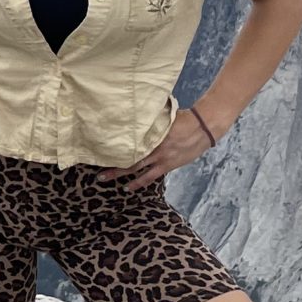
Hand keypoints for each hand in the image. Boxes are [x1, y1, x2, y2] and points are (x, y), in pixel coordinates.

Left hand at [99, 105, 215, 189]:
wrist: (203, 127)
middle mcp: (153, 146)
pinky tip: (129, 187)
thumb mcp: (164, 117)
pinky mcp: (168, 165)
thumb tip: (136, 114)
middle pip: (129, 157)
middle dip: (113, 165)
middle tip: (98, 171)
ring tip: (106, 179)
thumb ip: (150, 121)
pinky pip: (151, 176)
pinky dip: (139, 182)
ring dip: (121, 175)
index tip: (99, 148)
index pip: (128, 141)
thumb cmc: (184, 118)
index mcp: (151, 134)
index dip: (114, 146)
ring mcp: (161, 157)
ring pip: (136, 168)